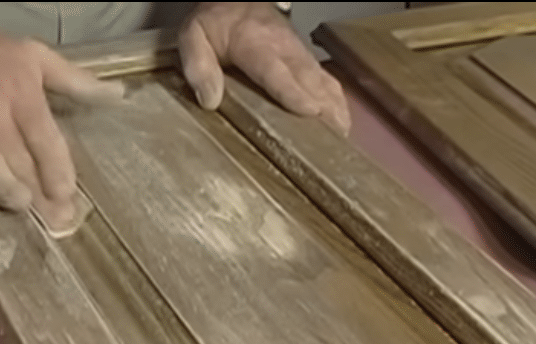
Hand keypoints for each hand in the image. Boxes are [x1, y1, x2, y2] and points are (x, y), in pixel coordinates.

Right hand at [0, 3, 124, 228]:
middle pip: (20, 159)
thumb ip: (75, 81)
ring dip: (3, 189)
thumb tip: (117, 96)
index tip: (68, 197)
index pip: (46, 140)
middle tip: (56, 221)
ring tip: (18, 205)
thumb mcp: (32, 55)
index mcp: (19, 92)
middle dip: (40, 194)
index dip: (59, 172)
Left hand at [179, 2, 350, 135]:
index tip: (311, 111)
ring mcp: (301, 56)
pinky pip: (329, 83)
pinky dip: (338, 104)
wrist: (236, 0)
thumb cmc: (216, 23)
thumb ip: (198, 66)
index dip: (295, 92)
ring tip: (342, 139)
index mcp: (255, 44)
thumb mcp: (193, 36)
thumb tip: (210, 101)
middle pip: (310, 81)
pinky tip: (342, 127)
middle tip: (335, 139)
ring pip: (324, 83)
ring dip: (335, 109)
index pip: (278, 72)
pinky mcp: (309, 63)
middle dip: (325, 108)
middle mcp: (285, 50)